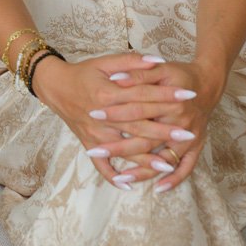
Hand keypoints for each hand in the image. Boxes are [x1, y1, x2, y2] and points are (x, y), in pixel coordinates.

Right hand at [32, 52, 200, 189]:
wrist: (55, 86)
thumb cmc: (83, 72)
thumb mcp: (106, 62)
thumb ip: (131, 62)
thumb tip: (157, 60)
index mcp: (108, 93)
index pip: (144, 94)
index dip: (168, 94)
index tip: (189, 95)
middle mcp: (101, 117)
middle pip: (138, 126)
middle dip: (165, 131)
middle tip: (188, 134)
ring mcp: (94, 134)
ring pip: (124, 150)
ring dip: (146, 159)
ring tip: (168, 164)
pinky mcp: (88, 144)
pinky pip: (101, 166)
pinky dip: (114, 177)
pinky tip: (130, 185)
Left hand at [104, 60, 224, 190]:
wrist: (208, 84)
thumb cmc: (180, 75)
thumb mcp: (160, 69)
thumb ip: (138, 73)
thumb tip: (115, 79)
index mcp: (172, 102)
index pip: (137, 110)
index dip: (114, 113)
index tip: (93, 115)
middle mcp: (183, 123)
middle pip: (147, 140)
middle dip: (120, 148)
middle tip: (95, 151)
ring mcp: (191, 138)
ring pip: (164, 159)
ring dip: (143, 170)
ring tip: (121, 178)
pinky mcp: (196, 147)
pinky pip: (186, 168)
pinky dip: (174, 180)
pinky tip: (158, 189)